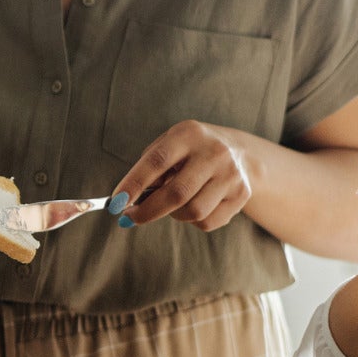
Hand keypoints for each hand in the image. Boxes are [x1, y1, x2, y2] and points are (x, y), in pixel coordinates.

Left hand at [114, 120, 251, 231]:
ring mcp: (231, 174)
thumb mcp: (169, 145)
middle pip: (177, 193)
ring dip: (173, 215)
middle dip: (147, 211)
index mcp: (188, 135)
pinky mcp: (241, 194)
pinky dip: (192, 221)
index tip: (115, 203)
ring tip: (170, 205)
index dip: (133, 184)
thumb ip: (148, 167)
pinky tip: (193, 205)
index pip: (156, 161)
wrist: (239, 152)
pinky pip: (208, 222)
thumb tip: (128, 200)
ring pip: (193, 212)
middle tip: (129, 218)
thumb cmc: (189, 151)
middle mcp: (214, 153)